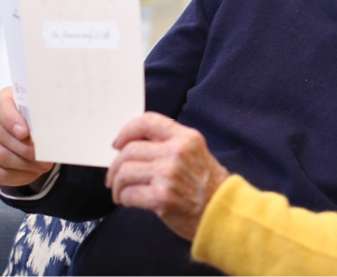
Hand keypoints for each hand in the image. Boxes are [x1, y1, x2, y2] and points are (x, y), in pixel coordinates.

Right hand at [0, 87, 54, 186]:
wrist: (24, 127)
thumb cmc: (33, 117)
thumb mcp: (38, 110)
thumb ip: (42, 115)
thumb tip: (55, 128)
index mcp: (2, 101)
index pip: (1, 107)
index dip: (12, 121)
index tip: (25, 133)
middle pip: (3, 137)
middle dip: (27, 150)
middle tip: (46, 158)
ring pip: (1, 156)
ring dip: (25, 165)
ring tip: (43, 166)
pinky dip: (17, 176)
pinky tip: (32, 173)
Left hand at [107, 112, 229, 240]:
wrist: (223, 215)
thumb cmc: (208, 188)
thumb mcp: (196, 154)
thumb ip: (170, 145)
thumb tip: (132, 145)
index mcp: (186, 138)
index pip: (146, 122)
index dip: (126, 131)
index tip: (117, 144)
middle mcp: (177, 152)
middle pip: (129, 150)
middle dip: (115, 166)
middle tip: (113, 178)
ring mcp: (169, 174)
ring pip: (124, 171)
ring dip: (117, 185)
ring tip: (120, 193)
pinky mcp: (162, 197)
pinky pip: (128, 193)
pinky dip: (123, 198)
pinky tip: (128, 202)